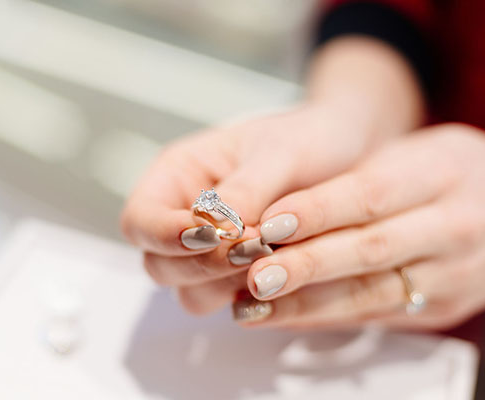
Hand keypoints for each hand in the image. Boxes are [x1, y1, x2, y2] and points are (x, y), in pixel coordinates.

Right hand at [121, 103, 383, 312]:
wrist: (344, 153)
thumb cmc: (306, 139)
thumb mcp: (279, 153)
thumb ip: (246, 189)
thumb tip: (214, 226)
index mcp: (178, 176)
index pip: (141, 220)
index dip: (164, 235)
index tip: (210, 236)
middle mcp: (184, 218)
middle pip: (159, 265)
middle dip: (202, 264)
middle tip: (255, 247)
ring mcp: (210, 252)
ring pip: (192, 292)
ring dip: (228, 284)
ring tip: (275, 255)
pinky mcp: (239, 276)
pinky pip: (232, 301)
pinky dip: (254, 295)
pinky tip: (285, 272)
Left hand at [232, 124, 484, 328]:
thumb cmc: (465, 172)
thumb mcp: (419, 152)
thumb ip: (360, 177)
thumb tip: (285, 209)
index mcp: (443, 176)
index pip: (370, 195)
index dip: (316, 212)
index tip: (268, 223)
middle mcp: (452, 229)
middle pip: (370, 252)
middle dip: (306, 268)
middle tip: (254, 275)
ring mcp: (451, 277)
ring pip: (370, 295)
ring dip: (306, 305)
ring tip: (253, 307)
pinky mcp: (443, 310)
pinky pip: (376, 316)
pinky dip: (326, 318)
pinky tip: (285, 317)